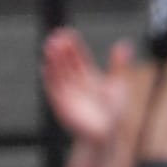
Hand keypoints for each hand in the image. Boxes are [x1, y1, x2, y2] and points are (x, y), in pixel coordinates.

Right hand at [40, 28, 132, 149]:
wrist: (107, 133)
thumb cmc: (114, 112)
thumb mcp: (117, 83)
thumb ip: (117, 65)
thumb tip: (122, 44)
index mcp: (88, 77)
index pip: (77, 58)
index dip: (73, 46)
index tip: (68, 33)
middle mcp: (76, 84)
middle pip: (66, 64)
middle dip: (61, 51)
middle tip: (57, 36)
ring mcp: (68, 95)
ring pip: (58, 74)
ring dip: (53, 61)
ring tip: (50, 47)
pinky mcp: (62, 106)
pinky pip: (53, 90)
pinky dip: (48, 79)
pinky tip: (44, 67)